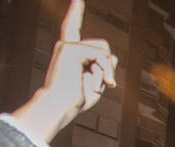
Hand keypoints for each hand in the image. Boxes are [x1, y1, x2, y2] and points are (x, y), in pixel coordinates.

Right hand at [12, 0, 117, 141]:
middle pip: (103, 46)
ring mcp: (68, 45)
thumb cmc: (75, 100)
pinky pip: (101, 55)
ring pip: (104, 50)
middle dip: (108, 66)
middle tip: (105, 85)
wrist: (59, 106)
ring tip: (100, 85)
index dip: (75, 12)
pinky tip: (105, 84)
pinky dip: (106, 71)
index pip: (73, 28)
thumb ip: (105, 69)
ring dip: (107, 71)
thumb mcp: (97, 83)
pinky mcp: (71, 48)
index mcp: (69, 53)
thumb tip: (114, 56)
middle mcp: (67, 46)